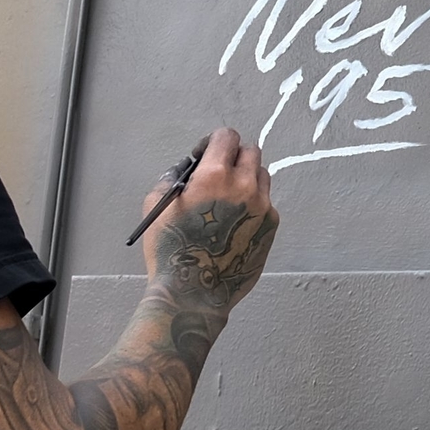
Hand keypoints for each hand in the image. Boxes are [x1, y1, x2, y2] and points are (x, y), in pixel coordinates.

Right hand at [143, 127, 275, 316]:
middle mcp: (244, 185)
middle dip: (233, 157)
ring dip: (246, 179)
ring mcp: (263, 205)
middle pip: (250, 151)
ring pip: (262, 175)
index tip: (205, 155)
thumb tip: (191, 168)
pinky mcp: (272, 225)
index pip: (227, 136)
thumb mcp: (157, 205)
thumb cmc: (171, 249)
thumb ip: (174, 176)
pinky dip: (253, 204)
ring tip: (227, 201)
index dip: (214, 142)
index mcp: (215, 175)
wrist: (194, 292)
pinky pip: (266, 202)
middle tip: (219, 175)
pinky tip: (235, 224)